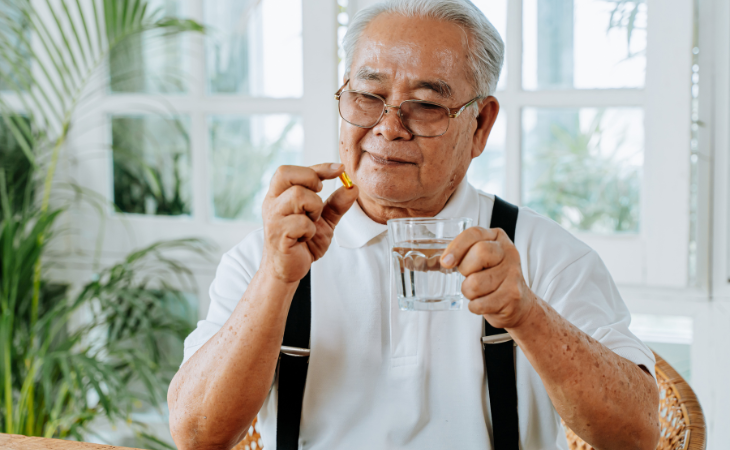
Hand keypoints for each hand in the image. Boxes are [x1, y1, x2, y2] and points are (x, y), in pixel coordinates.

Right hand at [261, 163, 358, 283]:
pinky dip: (310, 230)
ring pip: (298, 195)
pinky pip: (301, 222)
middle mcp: (272, 202)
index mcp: (280, 194)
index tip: (340, 169)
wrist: (289, 270)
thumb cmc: (302, 243)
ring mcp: (273, 217)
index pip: (295, 170)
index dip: (319, 167)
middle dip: (311, 180)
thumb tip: (352, 187)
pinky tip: (304, 238)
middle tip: (319, 197)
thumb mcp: (324, 220)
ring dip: (314, 208)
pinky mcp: (277, 234)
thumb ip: (337, 204)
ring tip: (311, 223)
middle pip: (287, 174)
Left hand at [440, 227, 536, 328]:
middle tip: (469, 276)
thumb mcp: (481, 258)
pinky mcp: (513, 295)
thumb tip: (438, 261)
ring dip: (469, 292)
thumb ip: (463, 253)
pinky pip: (480, 303)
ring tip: (478, 291)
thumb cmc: (493, 278)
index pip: (474, 234)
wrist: (518, 303)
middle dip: (465, 269)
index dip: (457, 247)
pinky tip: (483, 302)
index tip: (446, 261)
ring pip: (476, 283)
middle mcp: (508, 252)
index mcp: (497, 238)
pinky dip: (475, 306)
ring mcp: (513, 273)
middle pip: (480, 253)